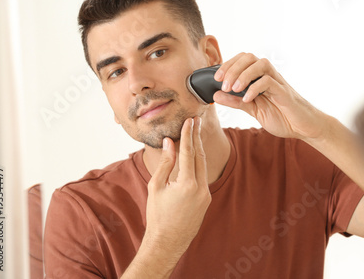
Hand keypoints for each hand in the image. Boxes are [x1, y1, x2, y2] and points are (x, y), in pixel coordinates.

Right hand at [143, 117, 210, 257]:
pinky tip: (193, 156)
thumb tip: (169, 143)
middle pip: (200, 156)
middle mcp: (201, 188)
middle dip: (196, 137)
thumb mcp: (157, 186)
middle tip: (195, 121)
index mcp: (187, 184)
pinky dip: (198, 164)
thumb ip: (165, 163)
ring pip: (203, 166)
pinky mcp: (206, 199)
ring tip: (194, 134)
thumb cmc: (157, 215)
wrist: (167, 242)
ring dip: (198, 149)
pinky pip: (203, 176)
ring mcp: (206, 194)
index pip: (189, 153)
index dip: (188, 135)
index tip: (189, 121)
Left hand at [213, 53, 325, 140]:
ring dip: (243, 75)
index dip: (227, 65)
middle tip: (223, 84)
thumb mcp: (253, 110)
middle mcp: (268, 76)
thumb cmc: (282, 117)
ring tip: (234, 89)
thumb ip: (235, 102)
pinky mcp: (284, 92)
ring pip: (260, 64)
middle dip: (233, 68)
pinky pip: (269, 82)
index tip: (216, 79)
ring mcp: (277, 82)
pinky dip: (255, 88)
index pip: (242, 60)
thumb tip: (216, 94)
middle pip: (249, 57)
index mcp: (260, 78)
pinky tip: (248, 99)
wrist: (303, 128)